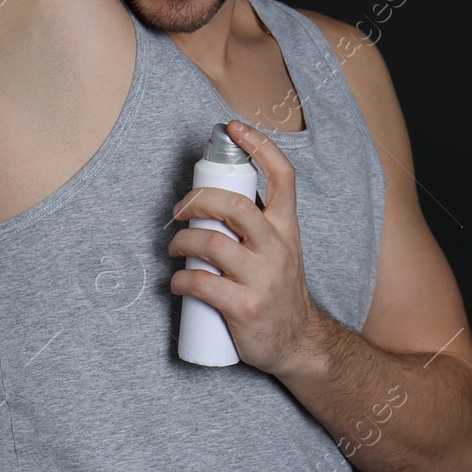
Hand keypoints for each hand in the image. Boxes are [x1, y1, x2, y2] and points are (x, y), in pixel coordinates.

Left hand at [168, 119, 318, 377]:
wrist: (299, 343)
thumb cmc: (280, 290)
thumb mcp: (283, 249)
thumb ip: (260, 223)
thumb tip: (215, 196)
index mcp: (288, 228)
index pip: (283, 176)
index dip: (259, 145)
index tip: (234, 128)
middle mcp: (278, 248)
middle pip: (235, 205)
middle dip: (197, 199)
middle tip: (179, 209)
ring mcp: (262, 279)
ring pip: (211, 244)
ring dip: (181, 241)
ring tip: (173, 247)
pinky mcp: (244, 308)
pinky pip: (201, 283)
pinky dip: (180, 280)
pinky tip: (176, 282)